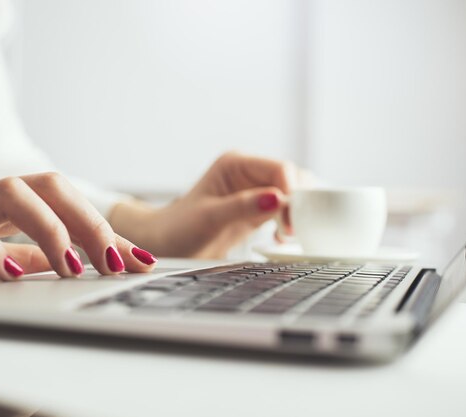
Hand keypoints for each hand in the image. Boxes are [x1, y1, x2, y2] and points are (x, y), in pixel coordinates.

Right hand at [0, 173, 156, 285]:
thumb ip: (23, 255)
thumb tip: (70, 263)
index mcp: (2, 206)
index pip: (65, 204)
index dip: (106, 230)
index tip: (141, 260)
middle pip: (50, 187)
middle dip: (91, 224)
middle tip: (116, 264)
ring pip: (13, 194)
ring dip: (52, 231)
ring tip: (72, 269)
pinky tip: (9, 273)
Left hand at [110, 152, 312, 257]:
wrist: (166, 246)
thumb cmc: (179, 228)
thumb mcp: (210, 218)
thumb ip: (243, 207)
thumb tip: (277, 199)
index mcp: (235, 164)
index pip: (279, 168)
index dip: (292, 191)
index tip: (292, 218)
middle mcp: (248, 173)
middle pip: (292, 178)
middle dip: (300, 202)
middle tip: (295, 229)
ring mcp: (255, 191)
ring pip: (294, 193)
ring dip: (299, 212)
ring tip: (289, 234)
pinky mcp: (258, 210)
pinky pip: (287, 210)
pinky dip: (292, 221)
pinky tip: (282, 237)